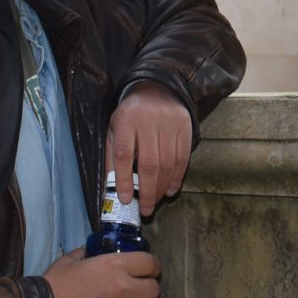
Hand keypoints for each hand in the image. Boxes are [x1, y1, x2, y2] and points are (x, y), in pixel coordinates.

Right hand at [42, 247, 159, 297]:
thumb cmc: (53, 288)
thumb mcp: (67, 262)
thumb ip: (84, 254)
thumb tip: (90, 251)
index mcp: (113, 266)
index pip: (150, 263)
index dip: (151, 267)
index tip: (148, 272)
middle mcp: (124, 288)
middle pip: (153, 290)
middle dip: (147, 292)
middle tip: (137, 296)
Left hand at [108, 83, 192, 215]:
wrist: (156, 88)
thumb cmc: (131, 115)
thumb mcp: (114, 129)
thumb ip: (112, 156)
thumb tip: (112, 188)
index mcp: (125, 121)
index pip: (123, 155)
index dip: (124, 180)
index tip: (126, 200)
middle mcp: (148, 122)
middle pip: (149, 163)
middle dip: (147, 191)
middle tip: (146, 209)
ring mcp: (169, 124)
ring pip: (168, 163)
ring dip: (162, 187)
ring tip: (156, 201)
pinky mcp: (185, 127)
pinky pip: (183, 158)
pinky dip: (177, 177)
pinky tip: (170, 189)